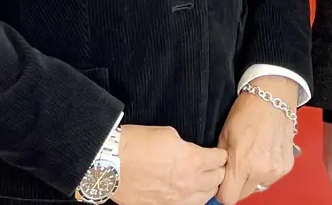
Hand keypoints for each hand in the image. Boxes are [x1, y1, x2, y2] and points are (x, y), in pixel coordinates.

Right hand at [113, 125, 227, 204]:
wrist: (110, 162)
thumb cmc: (135, 144)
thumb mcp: (168, 134)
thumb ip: (186, 146)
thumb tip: (190, 151)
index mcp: (193, 160)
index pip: (220, 159)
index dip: (219, 154)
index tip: (216, 153)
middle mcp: (189, 183)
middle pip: (218, 179)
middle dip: (216, 170)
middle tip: (211, 166)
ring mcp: (177, 200)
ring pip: (206, 197)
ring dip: (206, 187)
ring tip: (200, 180)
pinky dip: (191, 200)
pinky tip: (186, 193)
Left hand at [215, 78, 298, 203]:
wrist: (274, 97)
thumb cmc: (248, 111)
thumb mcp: (224, 136)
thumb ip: (221, 162)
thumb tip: (217, 177)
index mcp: (242, 163)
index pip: (228, 198)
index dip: (221, 191)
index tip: (221, 183)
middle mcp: (261, 171)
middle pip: (242, 194)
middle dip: (237, 184)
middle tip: (236, 166)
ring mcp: (276, 169)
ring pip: (258, 187)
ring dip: (253, 178)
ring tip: (252, 157)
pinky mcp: (287, 166)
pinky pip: (271, 178)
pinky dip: (266, 171)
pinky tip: (264, 153)